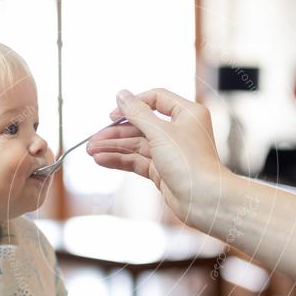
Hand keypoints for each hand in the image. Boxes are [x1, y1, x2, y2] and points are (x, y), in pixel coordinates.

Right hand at [87, 89, 226, 226]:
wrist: (205, 200)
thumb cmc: (190, 163)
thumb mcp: (160, 132)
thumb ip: (137, 113)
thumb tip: (121, 94)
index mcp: (186, 113)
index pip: (155, 99)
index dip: (132, 104)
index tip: (113, 114)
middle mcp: (179, 130)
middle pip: (140, 124)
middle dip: (115, 132)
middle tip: (93, 139)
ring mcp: (170, 151)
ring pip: (136, 144)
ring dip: (113, 147)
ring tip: (91, 151)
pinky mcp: (162, 170)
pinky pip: (137, 160)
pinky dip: (120, 160)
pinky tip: (101, 160)